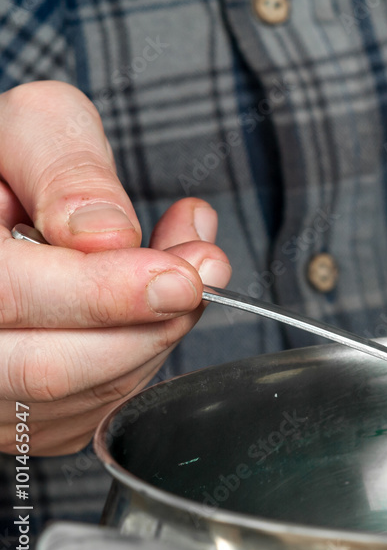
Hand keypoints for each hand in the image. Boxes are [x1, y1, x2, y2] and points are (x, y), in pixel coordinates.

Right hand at [0, 81, 230, 454]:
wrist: (1, 198)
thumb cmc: (7, 163)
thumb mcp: (30, 129)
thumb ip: (65, 169)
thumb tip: (110, 235)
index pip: (10, 297)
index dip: (104, 293)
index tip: (181, 277)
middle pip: (52, 368)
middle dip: (149, 321)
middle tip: (204, 269)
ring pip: (85, 393)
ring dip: (158, 331)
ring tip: (187, 263)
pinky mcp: (23, 419)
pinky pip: (100, 405)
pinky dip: (148, 352)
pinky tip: (157, 299)